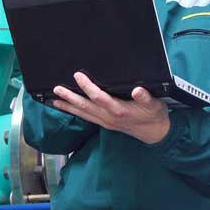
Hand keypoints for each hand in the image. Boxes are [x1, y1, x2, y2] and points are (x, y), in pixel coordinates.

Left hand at [51, 72, 170, 143]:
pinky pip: (87, 117)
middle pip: (86, 107)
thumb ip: (145, 97)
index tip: (78, 76)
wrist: (155, 133)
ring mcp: (106, 122)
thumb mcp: (154, 104)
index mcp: (119, 110)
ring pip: (83, 114)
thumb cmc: (154, 115)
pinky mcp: (105, 124)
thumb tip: (138, 90)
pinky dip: (76, 112)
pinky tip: (68, 108)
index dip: (88, 87)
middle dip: (70, 98)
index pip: (99, 98)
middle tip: (56, 90)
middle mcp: (109, 117)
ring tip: (54, 101)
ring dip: (69, 107)